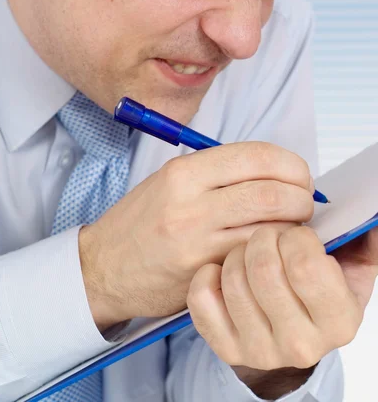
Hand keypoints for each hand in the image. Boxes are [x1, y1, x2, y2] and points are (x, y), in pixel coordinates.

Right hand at [79, 142, 314, 329]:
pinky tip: (270, 250)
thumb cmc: (142, 221)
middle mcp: (190, 202)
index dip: (291, 165)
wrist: (103, 266)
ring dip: (294, 226)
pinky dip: (274, 251)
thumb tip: (276, 171)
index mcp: (184, 171)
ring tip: (290, 227)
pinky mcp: (202, 273)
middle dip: (302, 197)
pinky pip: (255, 258)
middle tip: (304, 203)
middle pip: (272, 192)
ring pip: (271, 227)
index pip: (257, 156)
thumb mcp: (171, 181)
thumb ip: (219, 173)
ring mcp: (197, 241)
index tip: (299, 176)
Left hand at [187, 225, 376, 381]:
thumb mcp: (349, 267)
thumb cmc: (317, 289)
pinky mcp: (226, 349)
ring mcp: (260, 351)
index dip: (296, 236)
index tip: (296, 233)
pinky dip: (208, 274)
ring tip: (249, 253)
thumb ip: (361, 240)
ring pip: (232, 277)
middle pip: (264, 269)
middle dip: (264, 237)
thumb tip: (368, 213)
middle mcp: (301, 344)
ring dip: (237, 252)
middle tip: (269, 236)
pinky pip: (201, 297)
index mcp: (339, 320)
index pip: (306, 264)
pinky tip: (223, 271)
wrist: (291, 332)